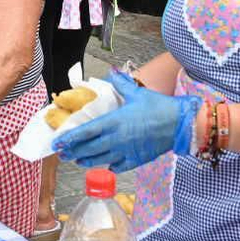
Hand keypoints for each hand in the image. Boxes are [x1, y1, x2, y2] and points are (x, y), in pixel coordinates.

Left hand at [54, 71, 201, 171]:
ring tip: (77, 160)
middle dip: (73, 152)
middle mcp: (116, 138)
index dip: (70, 138)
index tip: (58, 142)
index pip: (86, 131)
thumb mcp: (137, 93)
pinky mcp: (136, 160)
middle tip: (62, 153)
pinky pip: (119, 166)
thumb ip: (122, 84)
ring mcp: (126, 151)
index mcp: (114, 121)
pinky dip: (110, 166)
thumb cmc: (159, 107)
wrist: (180, 124)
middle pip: (89, 148)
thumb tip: (113, 74)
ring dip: (86, 161)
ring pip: (101, 160)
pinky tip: (106, 165)